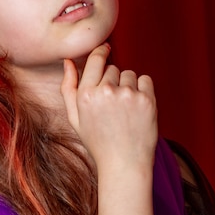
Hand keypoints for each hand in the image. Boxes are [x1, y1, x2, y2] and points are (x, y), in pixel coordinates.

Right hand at [60, 43, 157, 174]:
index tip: (106, 49)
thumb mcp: (75, 117)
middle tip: (113, 105)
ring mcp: (128, 95)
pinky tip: (136, 109)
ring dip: (128, 86)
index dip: (101, 52)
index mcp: (86, 94)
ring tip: (124, 111)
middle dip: (113, 80)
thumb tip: (67, 61)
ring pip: (129, 75)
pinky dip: (143, 90)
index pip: (96, 59)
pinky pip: (145, 81)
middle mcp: (106, 91)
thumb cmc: (97, 142)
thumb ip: (68, 88)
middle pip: (113, 68)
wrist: (124, 165)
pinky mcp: (147, 100)